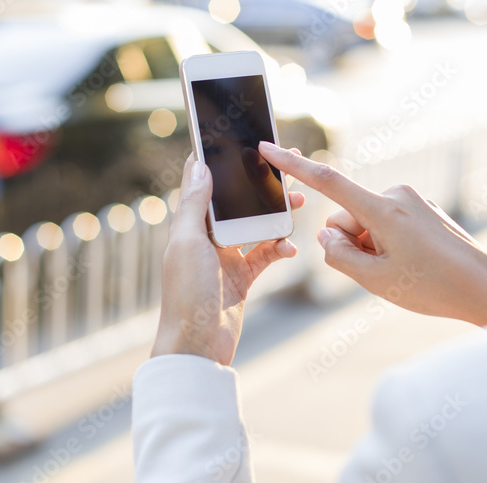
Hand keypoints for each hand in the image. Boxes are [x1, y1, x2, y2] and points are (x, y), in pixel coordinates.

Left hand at [151, 153, 304, 364]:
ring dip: (278, 215)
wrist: (196, 347)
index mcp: (190, 225)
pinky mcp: (241, 278)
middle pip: (238, 202)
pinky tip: (290, 250)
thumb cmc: (186, 294)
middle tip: (288, 167)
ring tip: (300, 204)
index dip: (224, 162)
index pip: (206, 184)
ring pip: (257, 226)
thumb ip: (195, 205)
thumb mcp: (188, 243)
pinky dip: (280, 249)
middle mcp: (207, 238)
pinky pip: (266, 255)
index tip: (245, 140)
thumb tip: (199, 165)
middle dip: (262, 185)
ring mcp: (225, 258)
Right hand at [258, 141, 486, 325]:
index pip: (327, 182)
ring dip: (372, 246)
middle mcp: (397, 196)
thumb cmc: (433, 287)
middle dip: (351, 242)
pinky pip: (389, 223)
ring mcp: (413, 201)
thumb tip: (326, 235)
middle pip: (347, 216)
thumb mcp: (375, 280)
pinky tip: (414, 266)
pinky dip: (389, 244)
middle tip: (378, 274)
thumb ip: (339, 255)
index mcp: (382, 209)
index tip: (269, 148)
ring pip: (368, 222)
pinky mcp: (424, 210)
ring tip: (402, 272)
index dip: (294, 166)